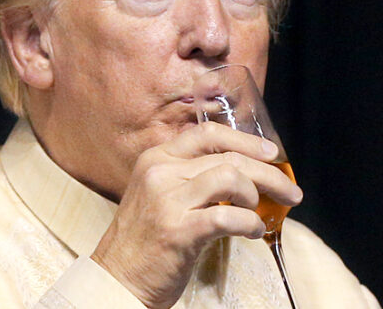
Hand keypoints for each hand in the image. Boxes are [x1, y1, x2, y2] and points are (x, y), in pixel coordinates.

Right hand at [90, 122, 302, 308]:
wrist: (119, 275)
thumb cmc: (146, 238)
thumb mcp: (160, 194)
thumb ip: (190, 177)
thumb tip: (244, 173)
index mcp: (156, 159)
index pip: (207, 134)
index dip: (245, 141)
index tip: (271, 155)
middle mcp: (160, 172)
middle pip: (228, 157)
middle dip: (269, 174)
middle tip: (290, 192)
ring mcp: (167, 200)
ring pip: (231, 178)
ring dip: (256, 197)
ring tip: (257, 212)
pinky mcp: (178, 230)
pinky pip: (229, 216)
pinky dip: (250, 223)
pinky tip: (252, 232)